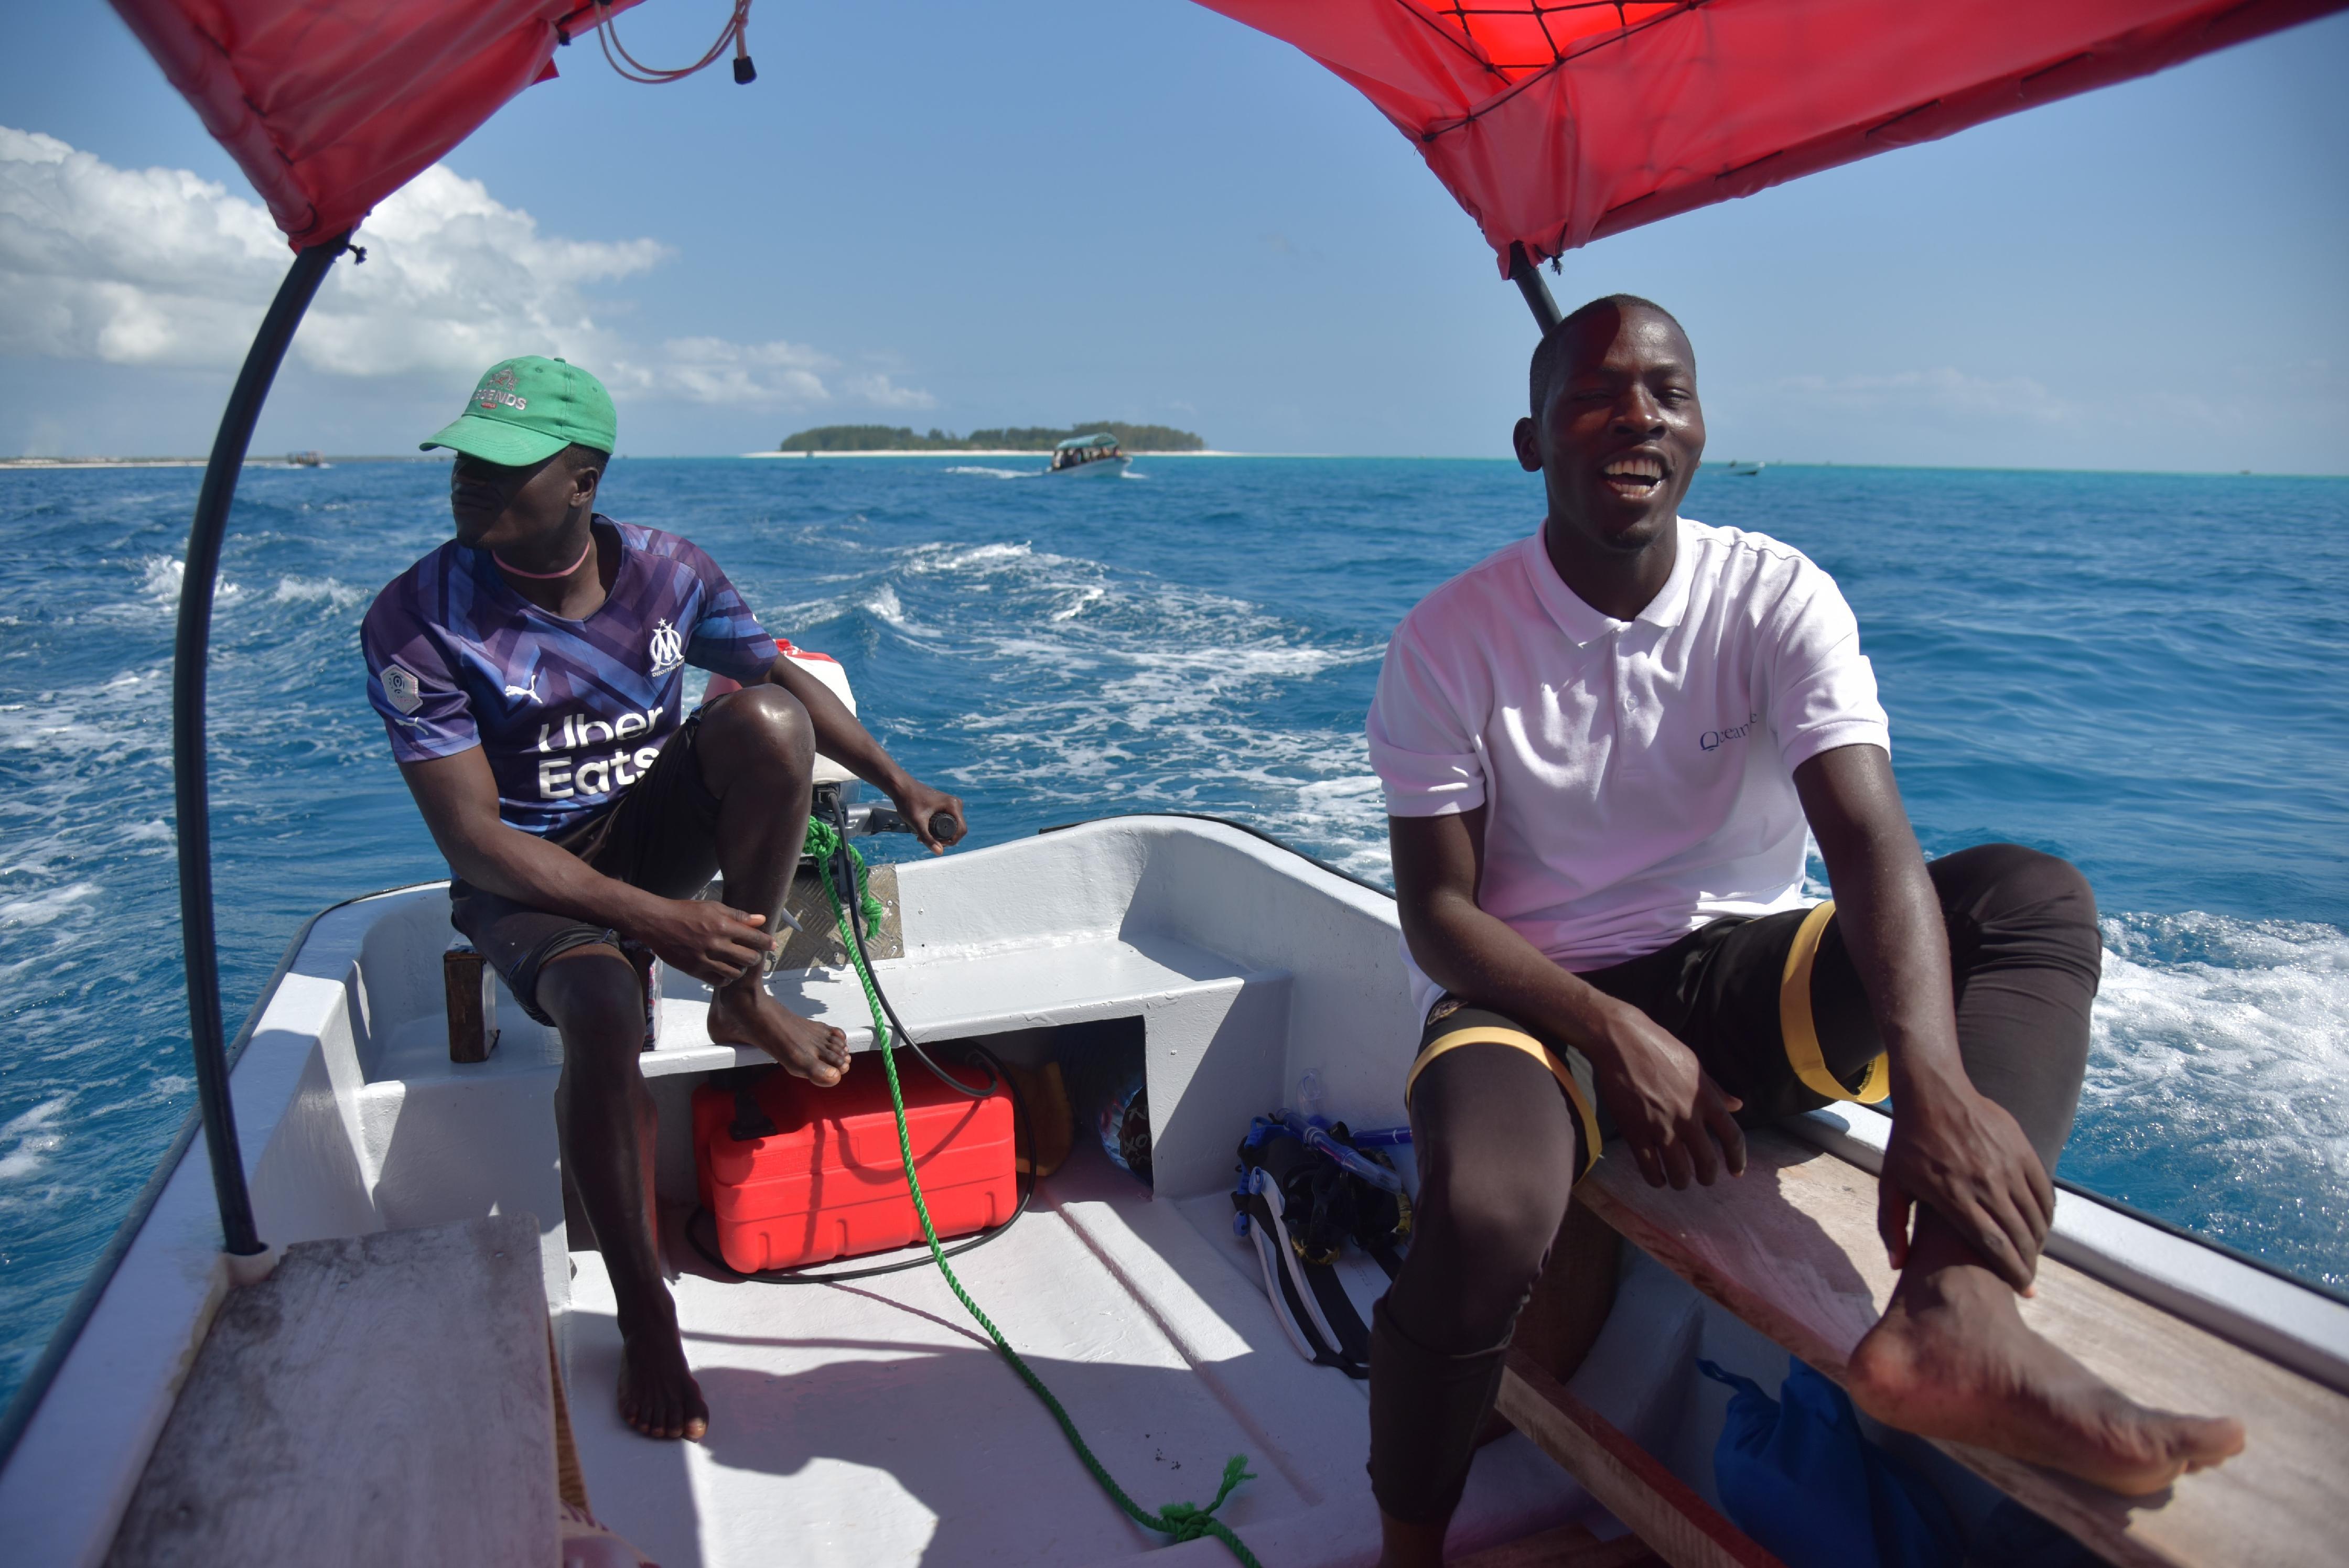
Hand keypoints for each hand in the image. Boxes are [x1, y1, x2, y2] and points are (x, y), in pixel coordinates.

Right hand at [629, 895, 772, 985]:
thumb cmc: (686, 912)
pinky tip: (725, 971)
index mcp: (722, 926)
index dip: (767, 943)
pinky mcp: (695, 970)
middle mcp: (716, 944)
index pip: (754, 938)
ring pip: (735, 973)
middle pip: (748, 958)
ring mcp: (705, 959)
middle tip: (753, 954)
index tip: (772, 945)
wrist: (658, 923)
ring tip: (738, 963)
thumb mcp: (713, 907)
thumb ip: (738, 916)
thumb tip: (760, 920)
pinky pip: (718, 981)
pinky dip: (726, 978)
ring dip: (741, 969)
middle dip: (755, 957)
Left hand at [892, 780, 966, 853]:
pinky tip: (924, 830)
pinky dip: (937, 828)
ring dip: (938, 834)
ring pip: (951, 826)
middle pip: (957, 829)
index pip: (961, 830)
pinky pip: (947, 820)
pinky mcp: (946, 804)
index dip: (951, 841)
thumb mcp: (918, 822)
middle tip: (924, 840)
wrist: (901, 787)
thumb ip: (928, 838)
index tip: (934, 843)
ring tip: (921, 836)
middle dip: (942, 839)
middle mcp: (956, 803)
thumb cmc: (908, 802)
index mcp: (954, 805)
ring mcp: (951, 803)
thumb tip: (940, 853)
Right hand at [1587, 1006, 1746, 1188]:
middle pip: (1707, 1163)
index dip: (1737, 1160)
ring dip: (1682, 1182)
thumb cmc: (1658, 1047)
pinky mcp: (1634, 1132)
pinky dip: (1656, 1179)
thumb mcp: (1694, 1066)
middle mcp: (1687, 1117)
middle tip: (1703, 1178)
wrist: (1619, 1040)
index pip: (1732, 1138)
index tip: (1736, 1171)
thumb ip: (1715, 1090)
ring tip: (1679, 1180)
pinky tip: (1657, 1177)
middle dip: (1708, 1177)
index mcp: (1705, 1099)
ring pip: (1679, 1172)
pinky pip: (1649, 1168)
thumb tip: (1737, 1106)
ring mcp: (1660, 1126)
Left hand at [1880, 1085, 2053, 1291]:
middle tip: (2030, 1279)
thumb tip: (1897, 1266)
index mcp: (1954, 1196)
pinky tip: (2041, 1225)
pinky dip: (2046, 1213)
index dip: (2013, 1271)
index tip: (2024, 1289)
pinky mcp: (2021, 1150)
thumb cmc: (1909, 1142)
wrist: (1933, 1092)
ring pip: (2034, 1215)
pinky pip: (2043, 1190)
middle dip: (2029, 1263)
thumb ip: (1892, 1227)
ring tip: (2034, 1255)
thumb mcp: (1891, 1184)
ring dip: (2039, 1240)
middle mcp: (1984, 1183)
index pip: (1994, 1245)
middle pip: (2018, 1235)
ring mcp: (2006, 1165)